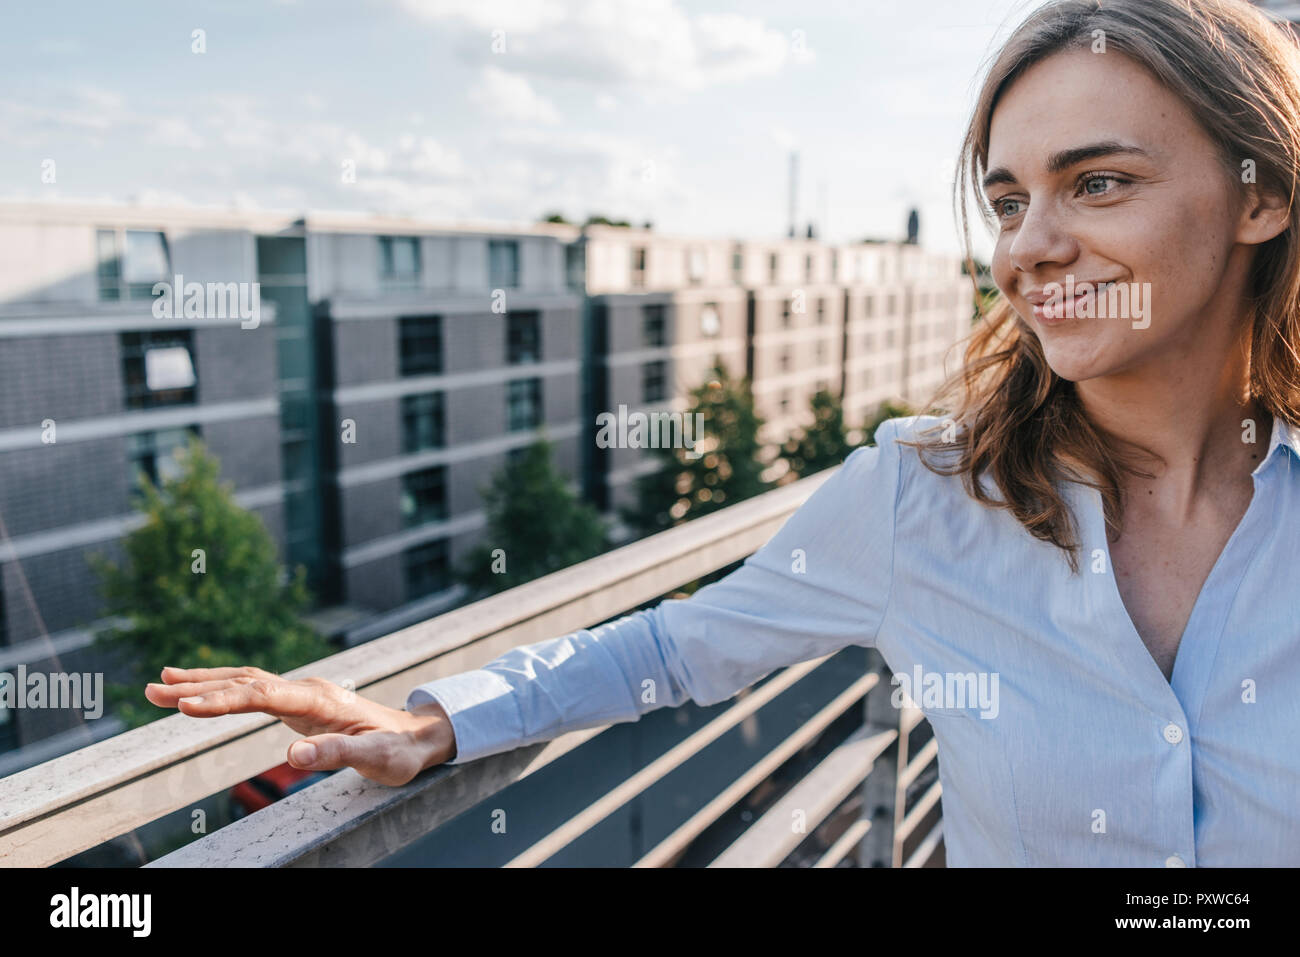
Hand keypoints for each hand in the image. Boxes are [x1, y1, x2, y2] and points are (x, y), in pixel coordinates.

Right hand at [144, 665, 456, 785]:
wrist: (418, 737)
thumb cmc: (399, 751)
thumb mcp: (375, 759)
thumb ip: (336, 756)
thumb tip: (291, 756)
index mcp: (321, 699)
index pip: (262, 695)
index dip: (223, 700)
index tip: (185, 706)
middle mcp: (308, 688)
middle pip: (245, 681)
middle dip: (198, 687)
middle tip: (152, 691)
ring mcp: (302, 692)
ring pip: (246, 680)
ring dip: (204, 683)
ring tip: (159, 685)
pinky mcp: (299, 702)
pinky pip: (253, 690)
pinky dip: (223, 688)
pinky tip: (200, 692)